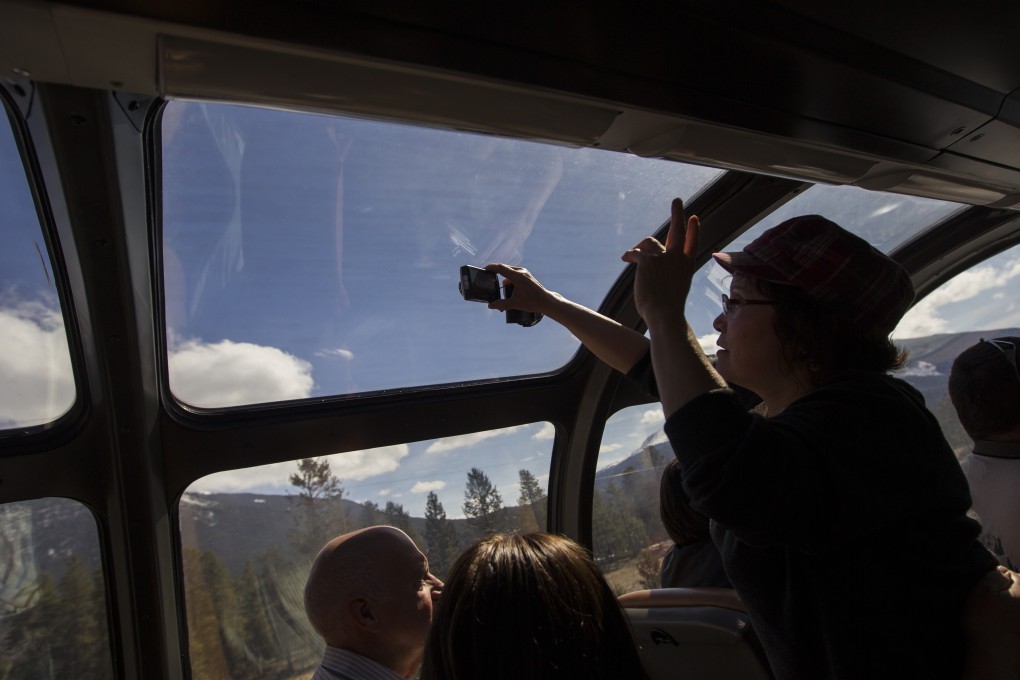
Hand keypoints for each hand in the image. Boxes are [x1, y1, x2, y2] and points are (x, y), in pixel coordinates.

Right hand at [484, 264, 554, 313]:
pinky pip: (515, 274)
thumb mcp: (514, 304)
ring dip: (503, 277)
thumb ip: (501, 304)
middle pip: (505, 268)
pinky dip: (509, 279)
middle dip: (496, 272)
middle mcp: (521, 271)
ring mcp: (525, 273)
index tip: (484, 269)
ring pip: (510, 271)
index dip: (491, 267)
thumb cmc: (532, 302)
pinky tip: (508, 287)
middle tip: (489, 277)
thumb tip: (490, 305)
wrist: (546, 301)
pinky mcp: (527, 276)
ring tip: (499, 286)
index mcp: (517, 276)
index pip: (501, 268)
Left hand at [621, 197, 700, 321]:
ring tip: (632, 253)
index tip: (694, 218)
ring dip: (640, 245)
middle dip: (677, 214)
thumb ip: (665, 278)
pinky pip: (635, 253)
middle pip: (678, 230)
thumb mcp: (672, 291)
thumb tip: (650, 272)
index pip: (693, 243)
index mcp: (687, 267)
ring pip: (649, 242)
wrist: (664, 314)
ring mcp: (664, 257)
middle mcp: (677, 258)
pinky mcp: (648, 260)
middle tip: (676, 201)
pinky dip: (630, 255)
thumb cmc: (667, 311)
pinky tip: (625, 259)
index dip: (694, 230)